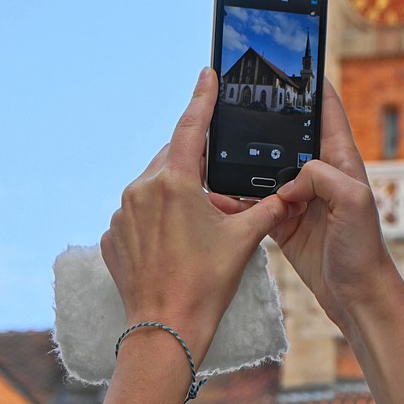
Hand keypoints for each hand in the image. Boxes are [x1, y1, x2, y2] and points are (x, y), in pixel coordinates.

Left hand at [100, 69, 301, 364]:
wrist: (166, 329)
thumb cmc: (206, 285)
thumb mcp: (244, 240)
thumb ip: (266, 208)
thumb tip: (290, 192)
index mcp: (175, 182)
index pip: (192, 127)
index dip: (203, 98)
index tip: (207, 74)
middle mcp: (142, 189)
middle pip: (174, 158)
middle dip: (199, 166)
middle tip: (222, 188)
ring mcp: (122, 213)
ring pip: (156, 187)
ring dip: (181, 195)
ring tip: (205, 224)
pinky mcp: (113, 236)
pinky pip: (139, 214)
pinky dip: (160, 219)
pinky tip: (179, 244)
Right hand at [212, 81, 395, 331]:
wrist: (355, 295)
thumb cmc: (364, 249)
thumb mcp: (353, 203)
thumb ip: (324, 177)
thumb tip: (289, 178)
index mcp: (341, 162)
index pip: (327, 112)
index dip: (312, 86)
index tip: (292, 62)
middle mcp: (320, 176)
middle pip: (288, 137)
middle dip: (265, 123)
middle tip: (238, 105)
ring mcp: (299, 199)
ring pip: (265, 170)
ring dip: (244, 165)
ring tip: (219, 153)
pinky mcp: (282, 222)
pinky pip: (255, 202)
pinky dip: (237, 199)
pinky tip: (218, 195)